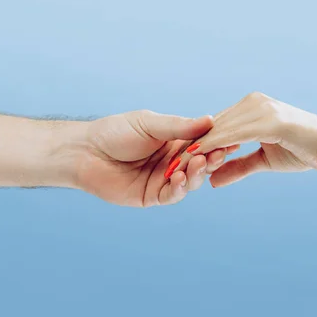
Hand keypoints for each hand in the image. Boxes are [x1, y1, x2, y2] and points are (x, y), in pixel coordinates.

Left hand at [59, 110, 236, 206]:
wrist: (85, 152)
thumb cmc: (115, 132)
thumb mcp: (149, 123)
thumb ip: (179, 126)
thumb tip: (210, 120)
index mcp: (175, 141)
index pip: (202, 142)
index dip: (216, 142)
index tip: (231, 138)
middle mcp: (173, 161)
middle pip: (201, 163)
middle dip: (211, 159)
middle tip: (218, 153)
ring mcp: (163, 180)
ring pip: (191, 181)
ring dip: (197, 173)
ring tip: (198, 163)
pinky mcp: (152, 196)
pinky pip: (172, 195)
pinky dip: (180, 188)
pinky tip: (179, 178)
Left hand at [175, 92, 316, 186]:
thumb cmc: (303, 151)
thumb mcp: (264, 160)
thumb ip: (238, 167)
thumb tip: (212, 181)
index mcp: (251, 108)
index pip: (215, 127)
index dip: (195, 146)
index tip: (175, 162)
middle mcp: (252, 103)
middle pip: (212, 127)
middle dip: (189, 148)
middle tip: (167, 166)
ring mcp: (259, 108)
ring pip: (218, 130)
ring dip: (196, 149)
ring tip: (174, 166)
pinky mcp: (268, 119)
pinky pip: (233, 134)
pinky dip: (213, 147)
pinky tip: (197, 159)